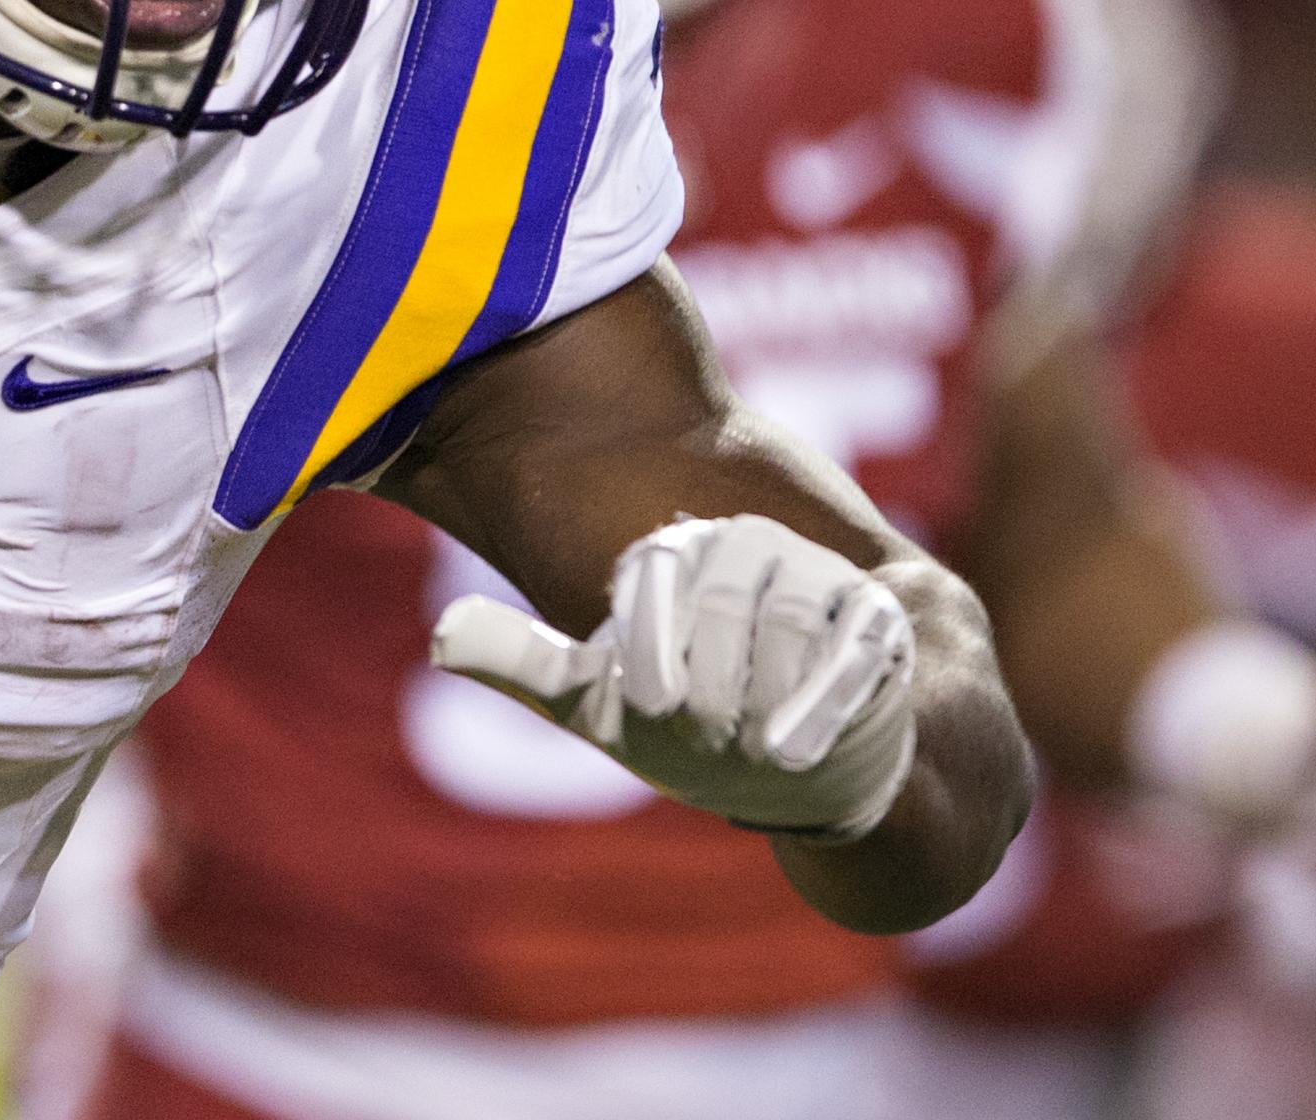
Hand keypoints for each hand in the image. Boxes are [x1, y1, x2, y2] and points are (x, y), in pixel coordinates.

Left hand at [430, 513, 917, 841]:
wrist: (803, 766)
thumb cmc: (685, 729)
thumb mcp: (595, 703)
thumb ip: (525, 664)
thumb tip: (438, 636)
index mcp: (675, 551)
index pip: (654, 574)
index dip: (651, 652)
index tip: (653, 707)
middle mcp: (746, 549)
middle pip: (721, 608)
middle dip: (712, 690)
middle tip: (707, 738)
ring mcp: (817, 580)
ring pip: (789, 625)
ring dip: (767, 699)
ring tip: (755, 750)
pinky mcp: (877, 624)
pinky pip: (853, 653)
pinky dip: (823, 704)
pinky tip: (791, 754)